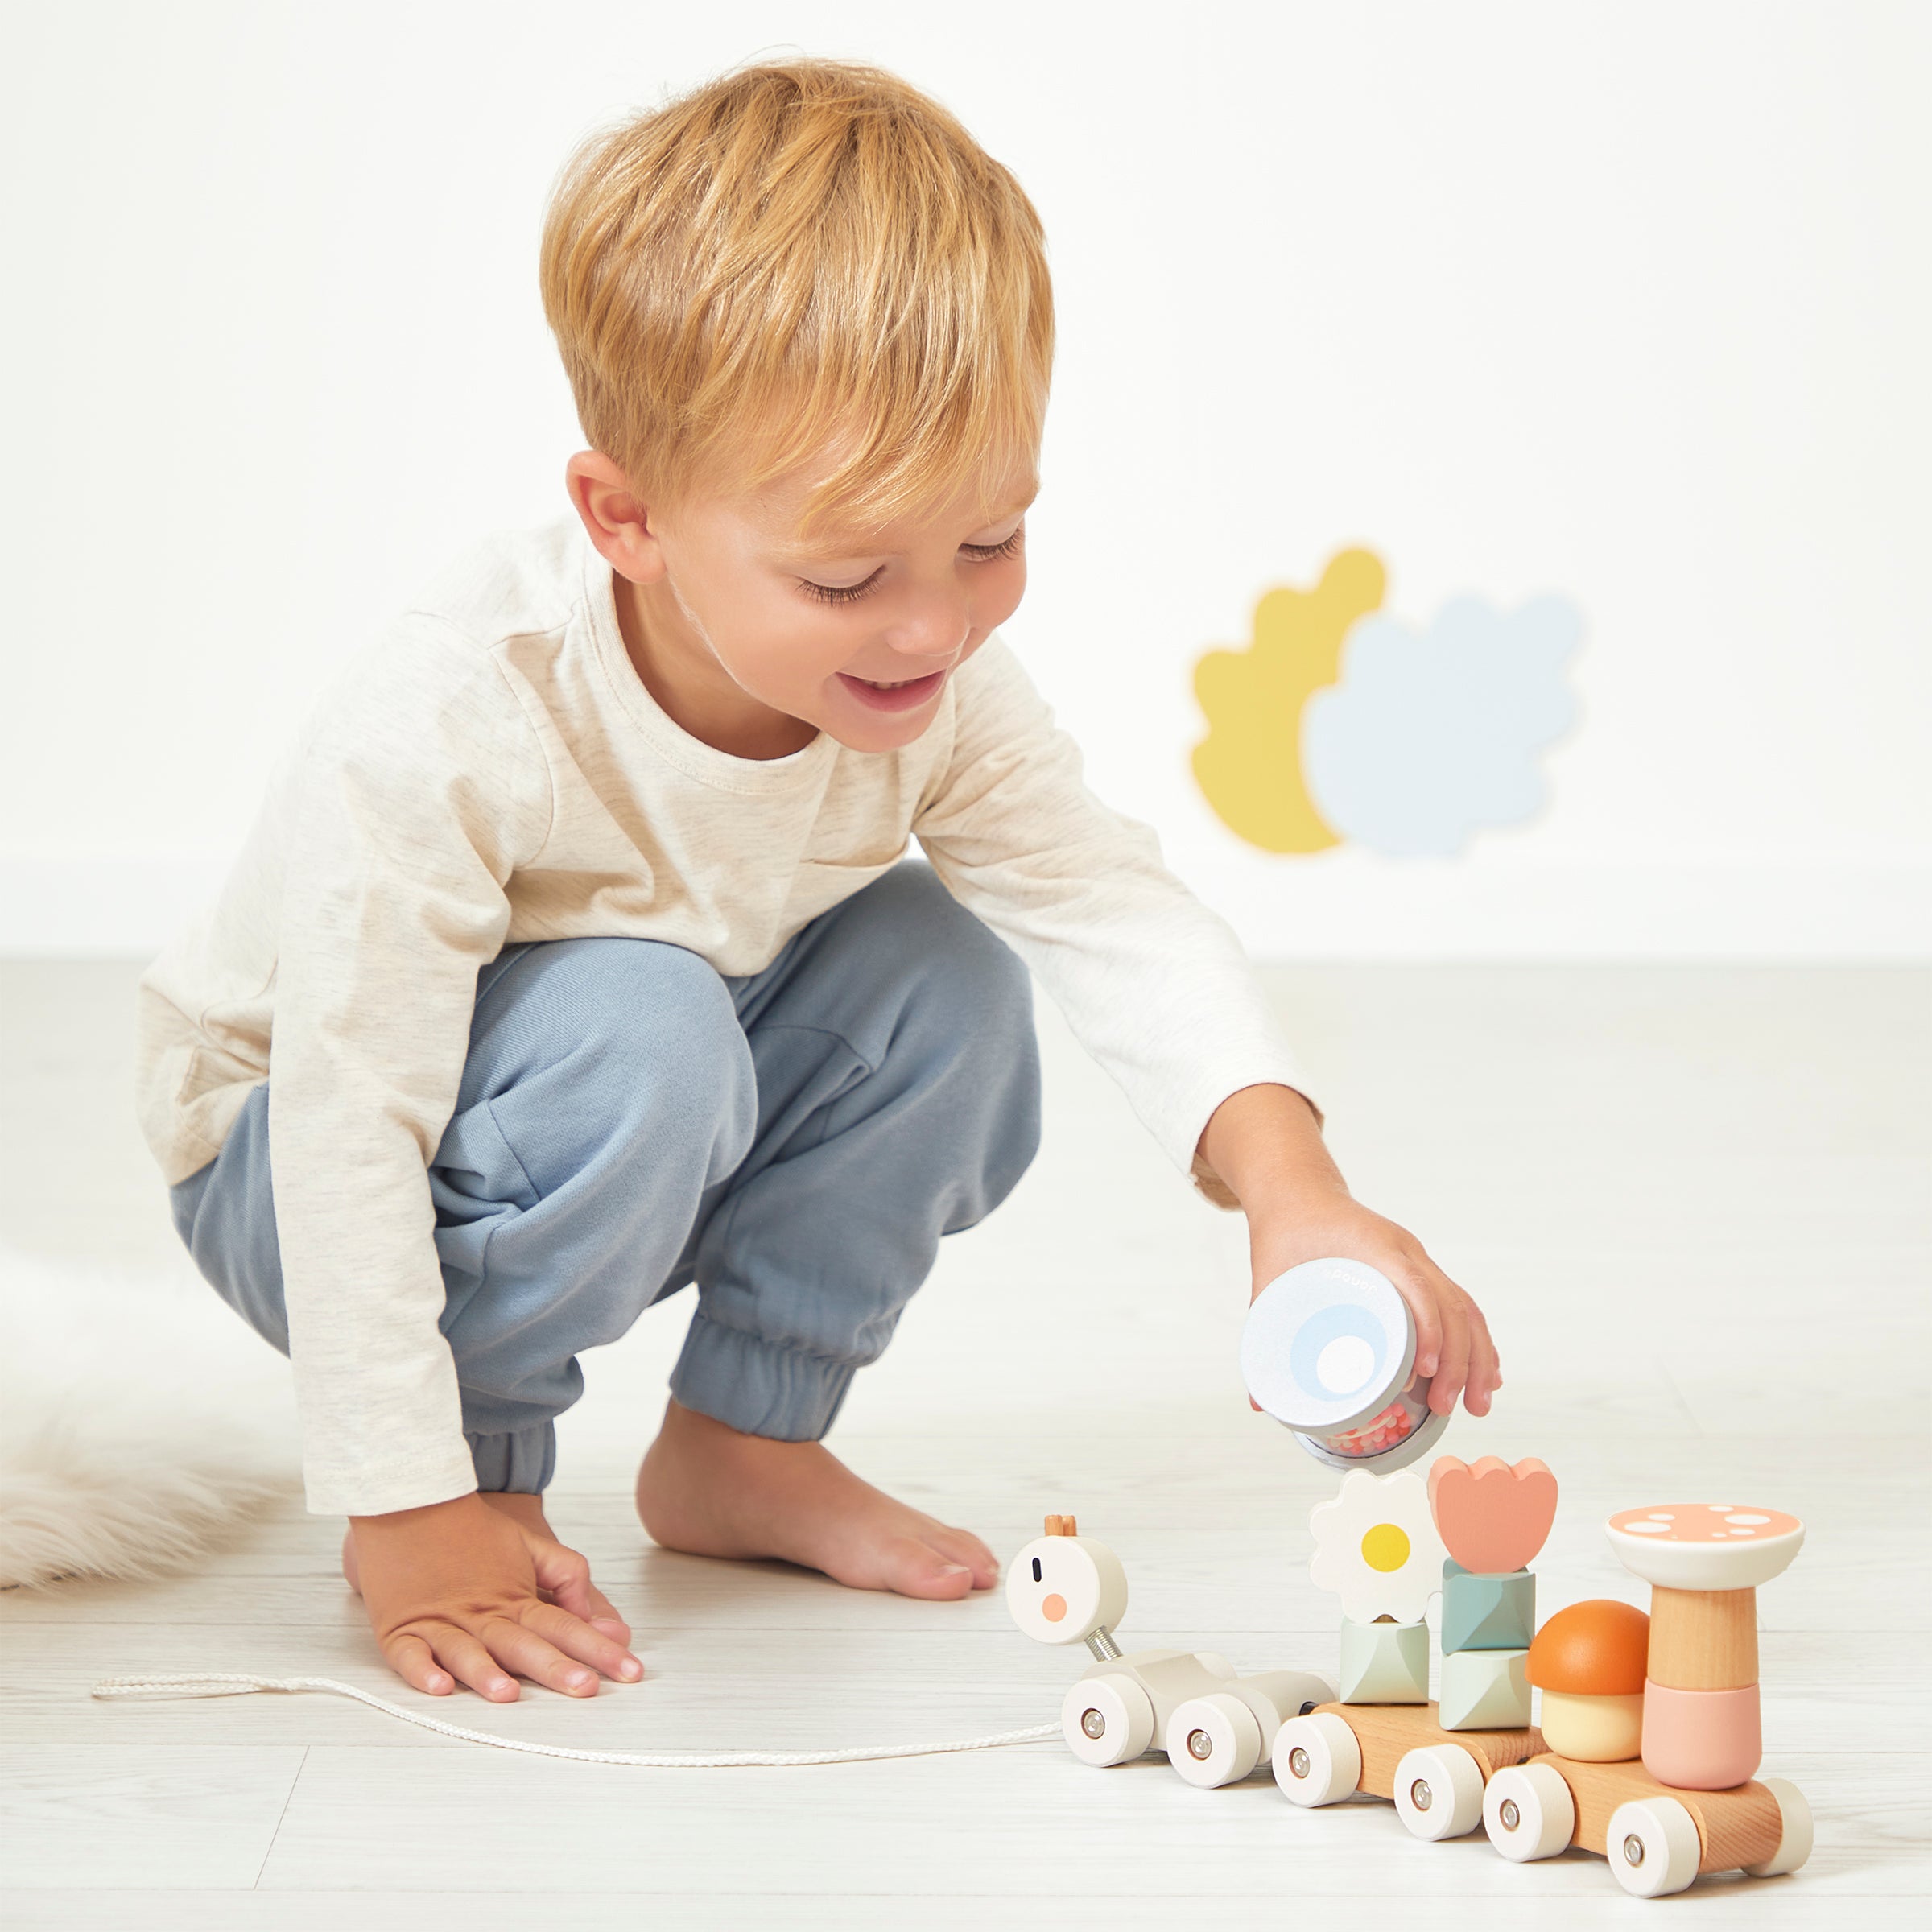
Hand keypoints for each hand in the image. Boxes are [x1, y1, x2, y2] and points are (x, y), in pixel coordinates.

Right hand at [348, 1491, 643, 1700]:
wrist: (412, 1499)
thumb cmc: (472, 1529)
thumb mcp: (529, 1544)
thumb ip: (566, 1576)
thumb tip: (594, 1617)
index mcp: (515, 1598)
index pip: (565, 1627)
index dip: (598, 1649)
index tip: (630, 1670)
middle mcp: (482, 1614)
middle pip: (524, 1644)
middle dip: (557, 1668)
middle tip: (587, 1688)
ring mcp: (440, 1622)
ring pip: (466, 1652)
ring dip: (486, 1674)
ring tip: (509, 1693)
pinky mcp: (400, 1628)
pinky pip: (410, 1655)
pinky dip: (422, 1672)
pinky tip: (439, 1687)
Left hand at [1196, 1082, 1500, 1418]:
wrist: (1298, 1195)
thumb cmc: (1283, 1235)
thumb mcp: (1268, 1278)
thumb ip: (1263, 1332)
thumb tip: (1257, 1404)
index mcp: (1372, 1245)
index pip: (1415, 1285)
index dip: (1427, 1329)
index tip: (1425, 1372)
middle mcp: (1405, 1251)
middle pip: (1451, 1303)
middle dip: (1459, 1360)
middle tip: (1445, 1407)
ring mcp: (1417, 1260)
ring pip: (1463, 1307)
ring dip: (1476, 1357)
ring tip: (1476, 1406)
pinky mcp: (1420, 1271)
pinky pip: (1460, 1304)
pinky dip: (1476, 1340)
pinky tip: (1487, 1376)